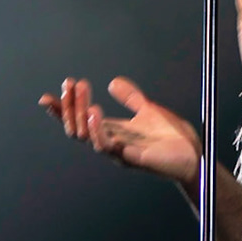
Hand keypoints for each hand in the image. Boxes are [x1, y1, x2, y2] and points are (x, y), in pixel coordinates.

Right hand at [39, 76, 201, 184]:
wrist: (194, 155)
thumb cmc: (172, 138)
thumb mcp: (147, 110)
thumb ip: (130, 97)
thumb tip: (113, 82)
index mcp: (112, 132)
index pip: (79, 121)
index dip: (62, 110)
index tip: (47, 97)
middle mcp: (111, 143)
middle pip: (77, 128)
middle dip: (69, 107)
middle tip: (71, 84)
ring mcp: (120, 152)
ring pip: (88, 138)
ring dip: (81, 116)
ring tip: (83, 97)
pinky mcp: (133, 158)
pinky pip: (108, 147)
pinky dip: (98, 131)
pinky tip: (94, 113)